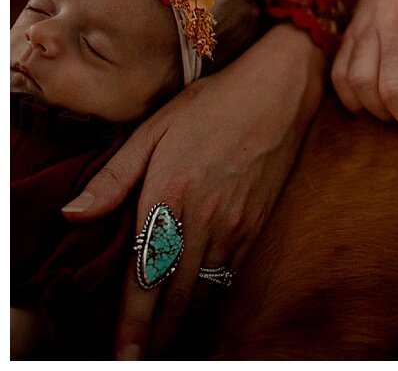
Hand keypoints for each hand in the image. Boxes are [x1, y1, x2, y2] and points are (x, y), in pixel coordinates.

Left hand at [61, 24, 324, 358]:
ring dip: (184, 320)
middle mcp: (203, 219)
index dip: (133, 322)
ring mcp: (235, 224)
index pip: (145, 275)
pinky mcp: (257, 223)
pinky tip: (200, 304)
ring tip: (167, 340)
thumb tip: (75, 214)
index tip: (126, 352)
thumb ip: (114, 176)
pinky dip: (212, 296)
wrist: (280, 93)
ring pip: (204, 290)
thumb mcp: (154, 128)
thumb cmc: (213, 104)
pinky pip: (230, 274)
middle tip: (144, 356)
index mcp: (168, 195)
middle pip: (175, 295)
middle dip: (158, 333)